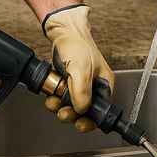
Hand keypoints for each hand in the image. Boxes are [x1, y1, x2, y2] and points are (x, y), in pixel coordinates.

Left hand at [42, 5, 114, 132]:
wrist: (62, 31)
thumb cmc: (77, 45)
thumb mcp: (81, 71)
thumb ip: (82, 93)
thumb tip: (81, 110)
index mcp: (103, 85)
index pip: (101, 111)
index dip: (90, 121)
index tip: (80, 125)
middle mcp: (93, 87)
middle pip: (83, 112)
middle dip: (70, 113)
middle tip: (62, 111)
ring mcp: (79, 85)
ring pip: (69, 106)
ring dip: (59, 105)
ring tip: (54, 98)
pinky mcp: (67, 82)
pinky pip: (60, 98)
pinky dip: (54, 97)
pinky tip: (52, 90)